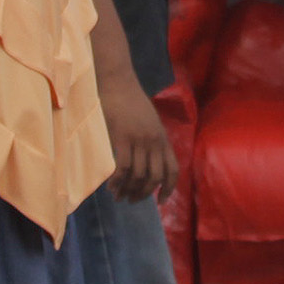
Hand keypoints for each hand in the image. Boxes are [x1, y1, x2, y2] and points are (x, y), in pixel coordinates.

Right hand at [101, 69, 177, 203]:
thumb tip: (148, 160)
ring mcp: (140, 140)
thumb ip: (151, 139)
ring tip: (118, 196)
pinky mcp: (123, 138)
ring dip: (128, 190)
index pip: (173, 169)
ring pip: (138, 176)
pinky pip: (123, 168)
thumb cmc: (130, 100)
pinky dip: (117, 181)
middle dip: (144, 194)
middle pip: (155, 177)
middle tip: (132, 200)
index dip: (169, 189)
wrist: (118, 82)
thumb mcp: (149, 121)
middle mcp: (154, 141)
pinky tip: (111, 186)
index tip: (161, 201)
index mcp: (162, 138)